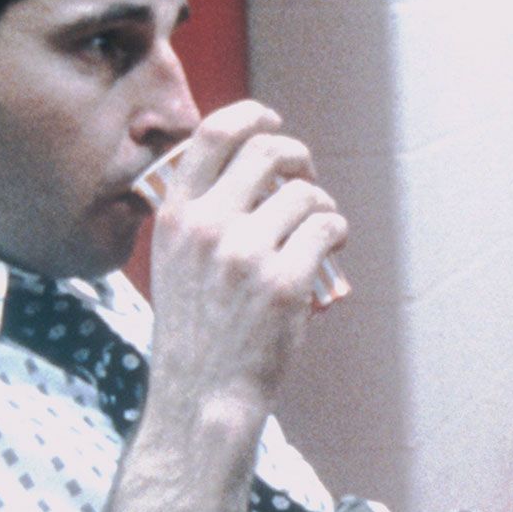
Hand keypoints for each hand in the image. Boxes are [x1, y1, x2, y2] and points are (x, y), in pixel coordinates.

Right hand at [139, 100, 348, 434]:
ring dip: (322, 205)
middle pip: (268, 151)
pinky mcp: (283, 282)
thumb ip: (199, 214)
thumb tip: (246, 164)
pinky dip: (337, 233)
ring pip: (306, 194)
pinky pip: (328, 228)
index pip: (213, 134)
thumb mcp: (175, 260)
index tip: (272, 120)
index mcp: (175, 216)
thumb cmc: (196, 329)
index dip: (252, 115)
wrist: (201, 395)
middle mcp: (206, 226)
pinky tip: (331, 249)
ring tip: (320, 229)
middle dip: (298, 157)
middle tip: (307, 179)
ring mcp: (244, 254)